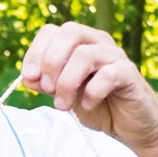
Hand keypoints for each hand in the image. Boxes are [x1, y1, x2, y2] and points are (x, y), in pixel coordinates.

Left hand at [20, 21, 157, 149]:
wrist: (130, 125)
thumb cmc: (98, 105)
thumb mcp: (64, 95)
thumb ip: (46, 84)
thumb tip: (27, 77)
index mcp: (80, 43)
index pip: (52, 31)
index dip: (35, 52)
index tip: (29, 77)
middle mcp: (98, 43)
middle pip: (69, 33)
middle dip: (51, 62)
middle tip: (47, 89)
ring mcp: (115, 56)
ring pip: (85, 55)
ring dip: (67, 82)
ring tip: (63, 104)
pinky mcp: (129, 74)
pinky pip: (108, 75)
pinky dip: (92, 92)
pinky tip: (88, 105)